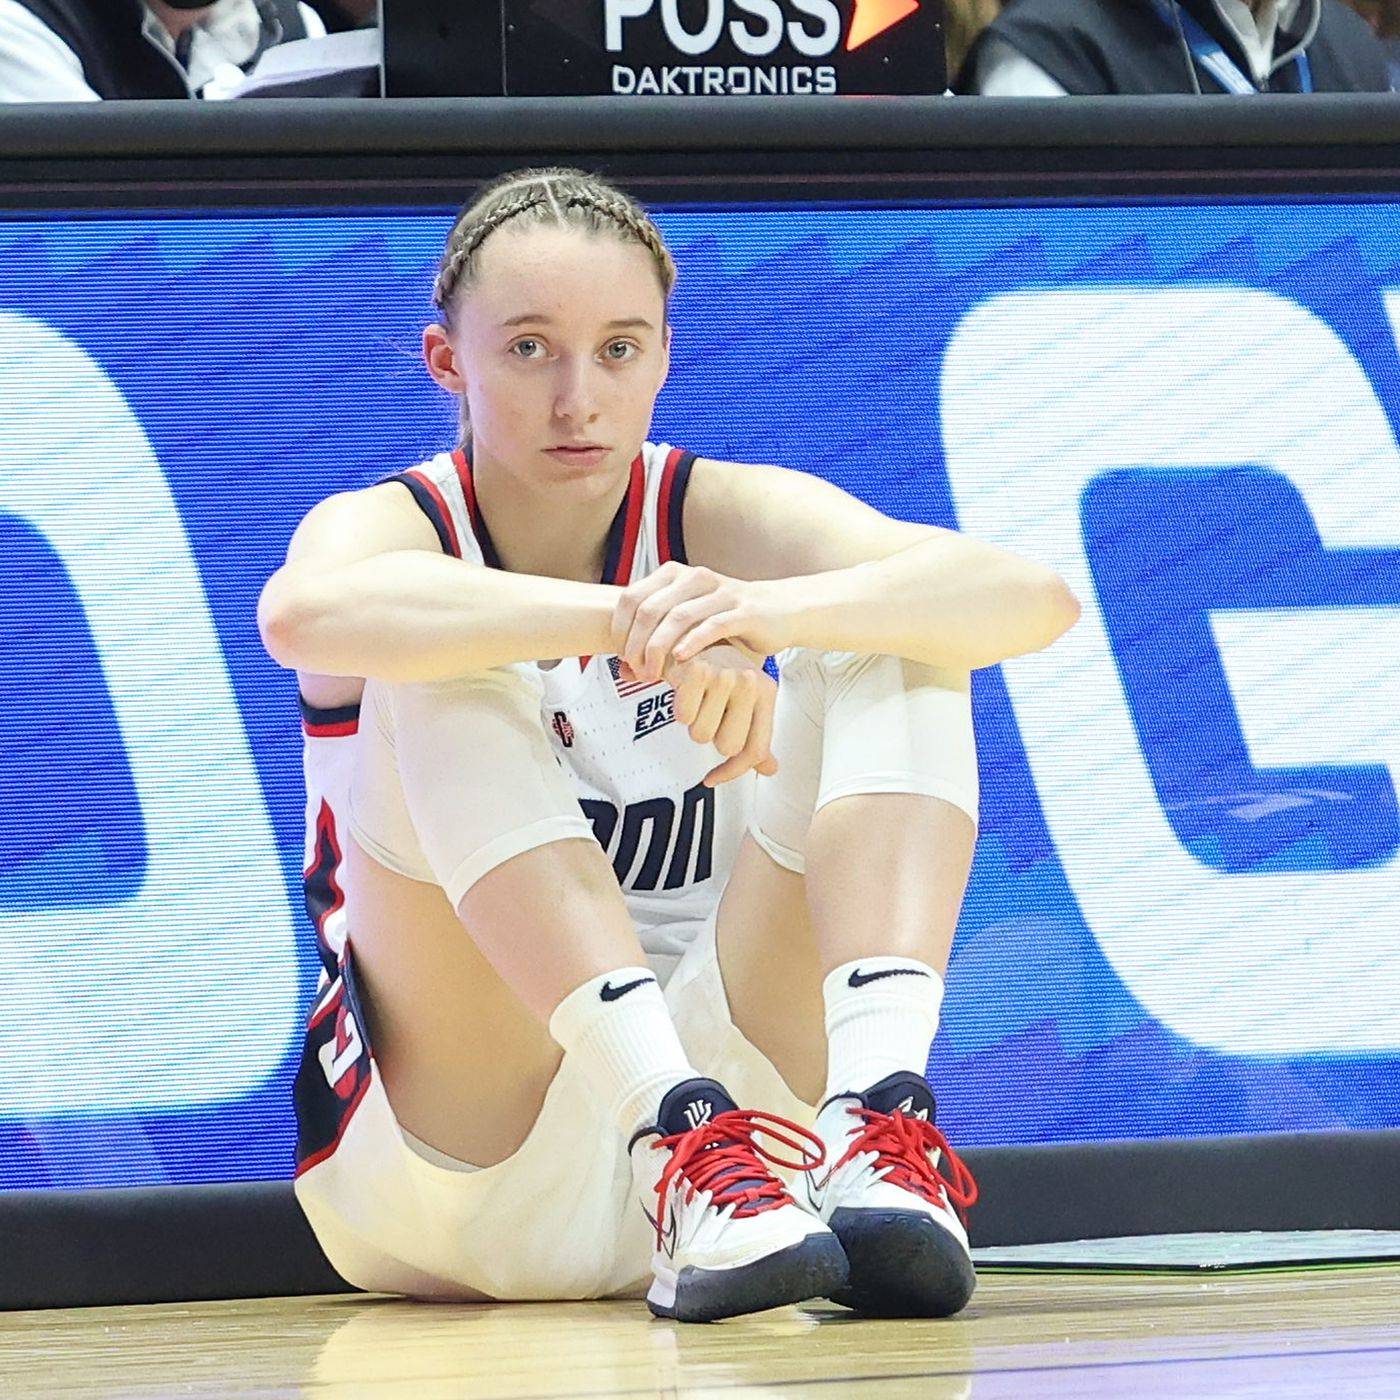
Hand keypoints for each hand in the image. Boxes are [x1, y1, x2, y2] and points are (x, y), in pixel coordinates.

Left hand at [611, 562, 792, 683]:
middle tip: (638, 671)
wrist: (780, 611)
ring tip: (654, 673)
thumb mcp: (689, 627)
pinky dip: (691, 644)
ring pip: (677, 618)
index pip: (631, 598)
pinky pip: (711, 626)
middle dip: (636, 645)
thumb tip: (624, 671)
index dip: (620, 630)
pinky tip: (681, 660)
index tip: (623, 658)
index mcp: (676, 574)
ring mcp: (721, 592)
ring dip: (658, 649)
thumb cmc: (729, 621)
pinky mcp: (743, 611)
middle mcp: (695, 578)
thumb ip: (656, 643)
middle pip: (650, 609)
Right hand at [647, 643, 779, 786]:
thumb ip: (755, 736)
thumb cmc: (716, 669)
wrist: (687, 635)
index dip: (733, 771)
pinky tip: (683, 692)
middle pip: (728, 746)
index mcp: (766, 692)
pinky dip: (679, 708)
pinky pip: (684, 716)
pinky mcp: (699, 671)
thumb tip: (770, 769)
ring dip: (693, 723)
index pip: (755, 749)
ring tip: (696, 699)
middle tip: (707, 715)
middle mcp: (751, 683)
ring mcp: (726, 676)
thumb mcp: (743, 702)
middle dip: (711, 738)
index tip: (713, 777)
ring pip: (703, 733)